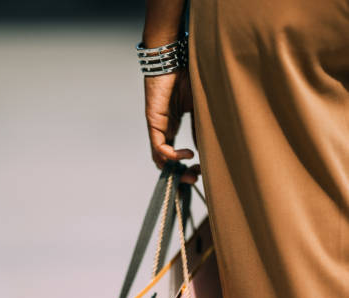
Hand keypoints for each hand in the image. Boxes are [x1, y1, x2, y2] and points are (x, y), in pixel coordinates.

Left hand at [144, 68, 199, 183]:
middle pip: (165, 161)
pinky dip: (171, 154)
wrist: (174, 56)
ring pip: (160, 158)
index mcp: (172, 126)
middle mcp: (163, 129)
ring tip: (191, 171)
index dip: (185, 166)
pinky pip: (158, 146)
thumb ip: (200, 128)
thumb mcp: (199, 107)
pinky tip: (187, 154)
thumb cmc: (188, 76)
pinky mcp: (153, 122)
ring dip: (175, 169)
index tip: (200, 171)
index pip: (174, 154)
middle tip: (193, 179)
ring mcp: (157, 127)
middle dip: (179, 174)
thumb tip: (207, 148)